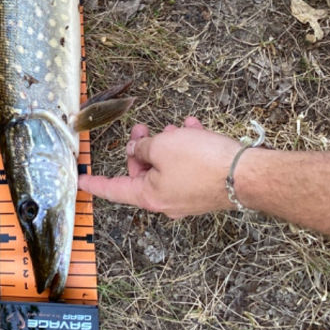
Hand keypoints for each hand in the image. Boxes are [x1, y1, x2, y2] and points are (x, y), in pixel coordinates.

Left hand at [79, 117, 244, 217]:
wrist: (248, 174)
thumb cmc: (203, 163)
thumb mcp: (163, 146)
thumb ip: (144, 146)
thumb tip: (139, 148)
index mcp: (150, 196)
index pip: (114, 190)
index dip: (96, 183)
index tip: (80, 182)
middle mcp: (167, 202)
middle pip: (142, 174)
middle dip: (141, 149)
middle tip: (141, 128)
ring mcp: (187, 198)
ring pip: (167, 167)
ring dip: (167, 144)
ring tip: (176, 127)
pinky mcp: (205, 190)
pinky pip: (188, 167)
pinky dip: (188, 148)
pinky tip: (194, 128)